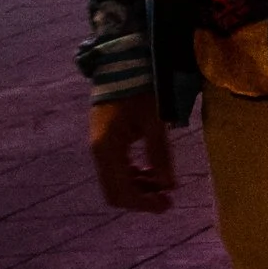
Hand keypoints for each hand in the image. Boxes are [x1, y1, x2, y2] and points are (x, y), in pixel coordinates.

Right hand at [91, 91, 176, 213]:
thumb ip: (160, 153)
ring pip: (116, 181)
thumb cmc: (139, 89)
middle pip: (116, 191)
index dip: (143, 204)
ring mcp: (100, 146)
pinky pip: (117, 168)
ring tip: (164, 184)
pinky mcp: (105, 140)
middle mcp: (99, 152)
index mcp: (107, 149)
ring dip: (139, 188)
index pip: (121, 192)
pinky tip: (151, 171)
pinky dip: (134, 175)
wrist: (122, 64)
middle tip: (167, 200)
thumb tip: (169, 185)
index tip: (167, 204)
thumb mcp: (154, 120)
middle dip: (141, 199)